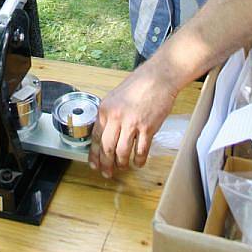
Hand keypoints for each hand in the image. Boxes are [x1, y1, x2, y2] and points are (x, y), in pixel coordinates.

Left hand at [88, 60, 176, 177]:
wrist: (157, 78)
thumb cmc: (138, 84)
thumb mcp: (115, 97)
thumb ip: (109, 114)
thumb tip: (104, 133)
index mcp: (105, 109)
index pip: (95, 137)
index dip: (94, 154)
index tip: (94, 164)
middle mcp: (116, 117)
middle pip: (107, 148)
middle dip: (106, 164)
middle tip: (107, 172)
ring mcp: (132, 123)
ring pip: (122, 152)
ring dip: (122, 163)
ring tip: (123, 166)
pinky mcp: (147, 128)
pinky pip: (141, 150)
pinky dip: (139, 160)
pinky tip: (138, 162)